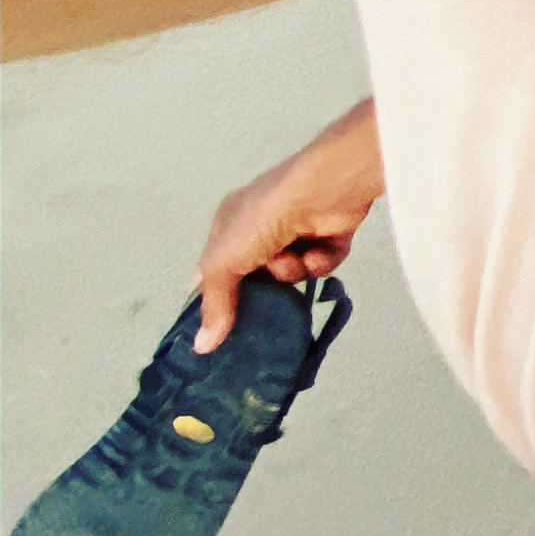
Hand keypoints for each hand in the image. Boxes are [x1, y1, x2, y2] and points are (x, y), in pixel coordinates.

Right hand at [194, 95, 382, 350]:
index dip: (217, 294)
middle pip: (258, 274)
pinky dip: (319, 263)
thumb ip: (215, 304)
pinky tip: (317, 252)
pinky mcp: (331, 232)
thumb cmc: (264, 218)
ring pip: (291, 273)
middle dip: (262, 290)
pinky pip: (322, 265)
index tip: (218, 329)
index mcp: (230, 222)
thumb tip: (203, 346)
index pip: (217, 266)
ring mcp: (299, 227)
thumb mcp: (222, 262)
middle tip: (264, 305)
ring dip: (291, 272)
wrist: (323, 189)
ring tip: (294, 258)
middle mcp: (264, 224)